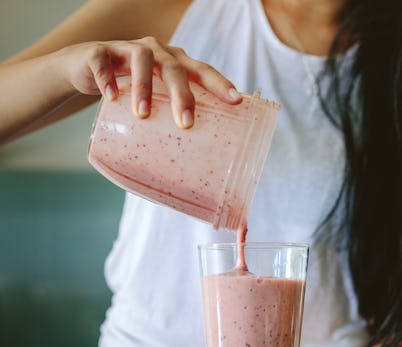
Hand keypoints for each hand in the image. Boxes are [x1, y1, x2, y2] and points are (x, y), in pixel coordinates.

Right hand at [57, 36, 241, 126]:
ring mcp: (127, 49)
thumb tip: (191, 164)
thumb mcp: (156, 99)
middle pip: (174, 68)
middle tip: (185, 123)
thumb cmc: (132, 88)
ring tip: (143, 114)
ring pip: (141, 60)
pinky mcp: (99, 52)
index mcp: (175, 63)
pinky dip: (107, 78)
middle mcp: (156, 52)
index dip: (219, 83)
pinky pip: (103, 61)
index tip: (235, 100)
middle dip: (182, 95)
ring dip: (144, 86)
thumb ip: (171, 117)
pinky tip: (111, 97)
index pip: (202, 70)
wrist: (86, 67)